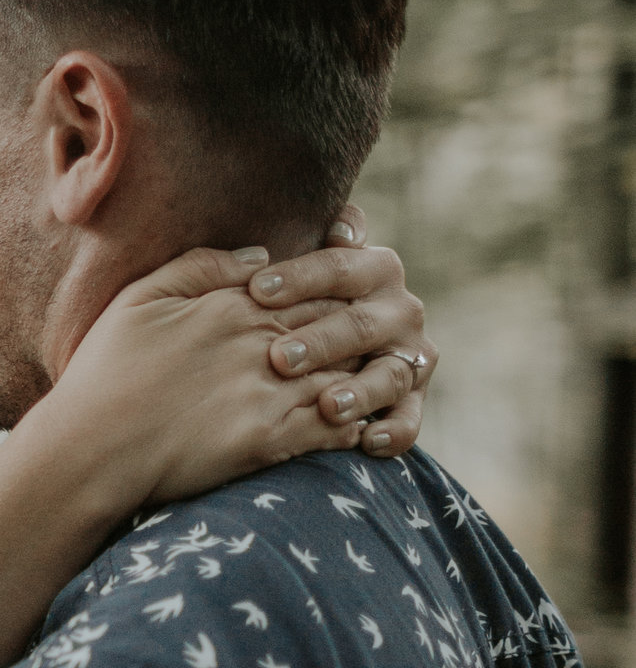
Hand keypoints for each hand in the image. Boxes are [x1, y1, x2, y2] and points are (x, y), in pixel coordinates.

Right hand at [52, 234, 434, 514]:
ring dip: (369, 373)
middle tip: (388, 328)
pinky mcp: (269, 442)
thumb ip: (202, 266)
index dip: (337, 287)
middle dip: (364, 325)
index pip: (309, 285)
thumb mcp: (141, 297)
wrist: (92, 448)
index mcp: (233, 304)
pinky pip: (332, 427)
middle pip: (335, 324)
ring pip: (343, 373)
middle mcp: (259, 343)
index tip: (354, 290)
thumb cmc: (107, 371)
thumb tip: (262, 256)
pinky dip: (355, 421)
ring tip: (387, 374)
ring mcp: (267, 393)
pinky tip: (364, 422)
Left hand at [245, 213, 436, 457]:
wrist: (324, 339)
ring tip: (327, 406)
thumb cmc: (296, 296)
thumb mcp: (299, 262)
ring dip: (360, 391)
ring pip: (390, 373)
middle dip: (322, 341)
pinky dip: (395, 432)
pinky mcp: (412, 398)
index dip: (299, 277)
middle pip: (361, 324)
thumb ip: (318, 239)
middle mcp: (399, 310)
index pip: (337, 268)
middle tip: (280, 358)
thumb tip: (342, 225)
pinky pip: (410, 419)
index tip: (256, 290)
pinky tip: (367, 442)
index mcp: (374, 267)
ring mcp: (409, 355)